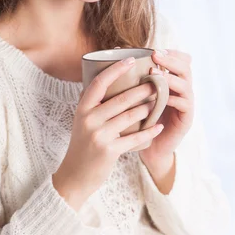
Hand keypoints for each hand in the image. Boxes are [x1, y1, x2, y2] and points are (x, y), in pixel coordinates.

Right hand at [54, 57, 164, 202]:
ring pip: (130, 116)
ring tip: (159, 102)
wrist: (75, 175)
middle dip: (142, 89)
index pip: (100, 82)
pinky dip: (149, 132)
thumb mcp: (82, 120)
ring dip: (148, 108)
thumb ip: (94, 102)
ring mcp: (99, 135)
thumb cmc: (83, 144)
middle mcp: (89, 119)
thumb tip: (110, 77)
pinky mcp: (109, 151)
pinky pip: (135, 138)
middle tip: (157, 82)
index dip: (116, 69)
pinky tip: (159, 126)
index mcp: (83, 108)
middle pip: (120, 99)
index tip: (132, 59)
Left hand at [139, 49, 194, 163]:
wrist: (150, 149)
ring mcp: (187, 103)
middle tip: (155, 55)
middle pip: (186, 67)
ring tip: (153, 73)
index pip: (180, 59)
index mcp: (172, 81)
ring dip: (169, 77)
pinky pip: (184, 104)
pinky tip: (162, 97)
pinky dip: (173, 98)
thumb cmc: (141, 119)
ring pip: (186, 84)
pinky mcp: (187, 118)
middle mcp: (182, 89)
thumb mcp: (137, 94)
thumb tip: (116, 50)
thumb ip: (132, 74)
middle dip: (170, 60)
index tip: (154, 49)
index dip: (170, 52)